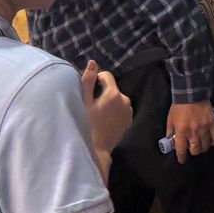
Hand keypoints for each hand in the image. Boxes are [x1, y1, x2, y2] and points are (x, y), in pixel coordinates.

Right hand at [79, 61, 131, 175]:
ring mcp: (129, 111)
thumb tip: (92, 62)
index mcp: (113, 94)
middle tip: (92, 105)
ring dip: (109, 102)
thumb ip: (88, 81)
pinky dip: (114, 111)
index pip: (106, 75)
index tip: (89, 92)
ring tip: (98, 114)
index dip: (96, 80)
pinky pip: (121, 109)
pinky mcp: (129, 121)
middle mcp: (125, 100)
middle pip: (112, 88)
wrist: (97, 149)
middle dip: (102, 92)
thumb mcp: (84, 102)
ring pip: (117, 99)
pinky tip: (105, 120)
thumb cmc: (87, 125)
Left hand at [165, 101, 213, 162]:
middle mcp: (193, 133)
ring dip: (202, 148)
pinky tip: (210, 142)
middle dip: (192, 152)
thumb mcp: (170, 119)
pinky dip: (213, 142)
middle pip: (195, 150)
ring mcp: (204, 129)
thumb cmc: (179, 107)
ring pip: (205, 146)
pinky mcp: (212, 124)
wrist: (191, 94)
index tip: (181, 160)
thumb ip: (170, 131)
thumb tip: (170, 141)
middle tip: (192, 149)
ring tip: (201, 146)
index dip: (181, 157)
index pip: (181, 150)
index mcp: (182, 132)